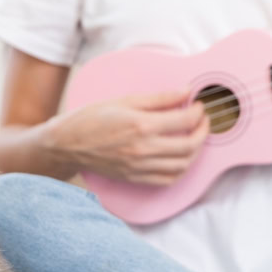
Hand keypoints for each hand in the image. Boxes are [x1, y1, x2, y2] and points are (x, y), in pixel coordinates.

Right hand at [46, 89, 208, 185]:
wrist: (67, 144)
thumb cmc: (92, 119)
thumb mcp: (125, 100)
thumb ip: (158, 98)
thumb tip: (185, 92)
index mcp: (141, 125)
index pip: (184, 120)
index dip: (198, 112)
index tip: (200, 106)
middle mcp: (144, 149)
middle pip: (189, 145)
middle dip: (203, 132)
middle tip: (203, 121)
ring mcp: (140, 167)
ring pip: (182, 165)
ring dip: (195, 152)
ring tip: (195, 138)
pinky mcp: (136, 178)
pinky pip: (168, 179)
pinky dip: (181, 170)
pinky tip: (182, 158)